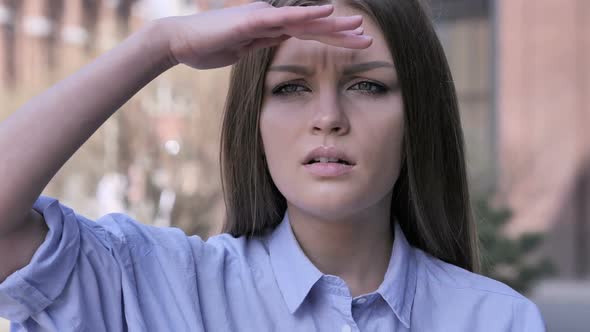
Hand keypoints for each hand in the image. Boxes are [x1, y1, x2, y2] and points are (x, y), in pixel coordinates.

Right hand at [160, 1, 371, 68]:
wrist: (180, 43)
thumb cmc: (207, 47)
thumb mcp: (240, 51)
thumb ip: (258, 46)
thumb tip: (269, 47)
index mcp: (270, 29)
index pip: (308, 34)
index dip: (332, 38)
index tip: (354, 45)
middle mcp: (271, 20)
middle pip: (313, 26)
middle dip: (341, 33)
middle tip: (367, 39)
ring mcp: (263, 18)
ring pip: (305, 20)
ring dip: (332, 24)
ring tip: (357, 27)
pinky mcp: (253, 20)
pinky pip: (285, 18)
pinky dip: (308, 14)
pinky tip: (327, 11)